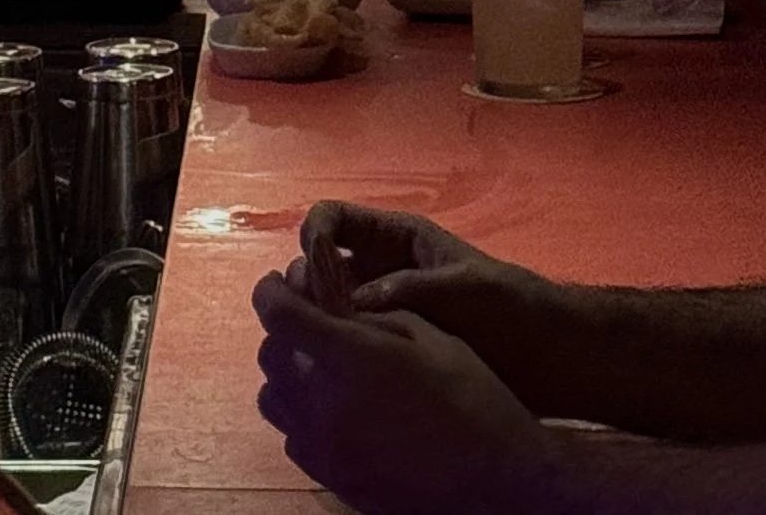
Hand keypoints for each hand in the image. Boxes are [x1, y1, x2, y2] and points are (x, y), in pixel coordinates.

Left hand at [255, 271, 555, 514]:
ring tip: (320, 369)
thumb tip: (336, 305)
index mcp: (350, 359)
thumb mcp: (429, 336)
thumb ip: (374, 316)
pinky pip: (294, 439)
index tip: (275, 283)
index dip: (269, 291)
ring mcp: (325, 451)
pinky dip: (302, 417)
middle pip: (270, 357)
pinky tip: (337, 412)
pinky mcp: (332, 481)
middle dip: (283, 331)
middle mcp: (324, 406)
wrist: (496, 482)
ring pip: (274, 401)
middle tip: (309, 322)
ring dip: (287, 376)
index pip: (280, 316)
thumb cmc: (472, 398)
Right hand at [290, 204, 574, 412]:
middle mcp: (379, 270)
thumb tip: (349, 304)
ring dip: (316, 324)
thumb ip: (408, 289)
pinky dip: (334, 354)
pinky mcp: (387, 351)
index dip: (316, 237)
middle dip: (306, 286)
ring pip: (326, 309)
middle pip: (318, 264)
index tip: (318, 274)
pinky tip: (335, 377)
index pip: (333, 220)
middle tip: (316, 323)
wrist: (547, 358)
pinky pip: (346, 346)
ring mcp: (381, 312)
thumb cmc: (510, 307)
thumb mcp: (462, 287)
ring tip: (319, 354)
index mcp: (396, 238)